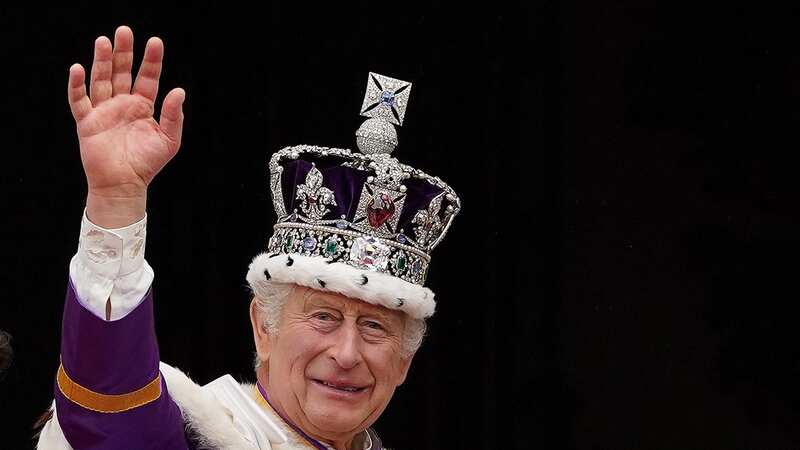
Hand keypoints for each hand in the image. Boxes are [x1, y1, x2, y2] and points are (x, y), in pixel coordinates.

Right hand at [68, 26, 185, 227]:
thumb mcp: (169, 140)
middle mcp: (123, 104)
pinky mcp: (87, 122)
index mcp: (143, 106)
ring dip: (102, 61)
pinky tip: (77, 68)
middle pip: (122, 72)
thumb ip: (173, 115)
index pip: (148, 77)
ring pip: (101, 80)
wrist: (124, 185)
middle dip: (124, 52)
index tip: (155, 42)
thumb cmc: (147, 163)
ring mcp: (104, 111)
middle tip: (125, 31)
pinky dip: (77, 85)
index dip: (151, 60)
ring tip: (104, 41)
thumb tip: (179, 90)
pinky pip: (79, 100)